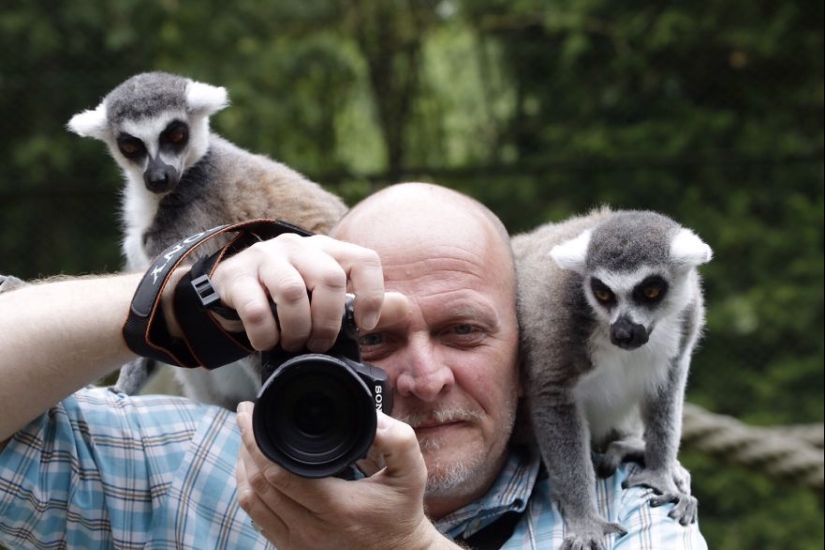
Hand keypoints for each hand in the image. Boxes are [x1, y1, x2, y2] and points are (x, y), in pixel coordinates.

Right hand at [164, 233, 404, 352]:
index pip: (364, 259)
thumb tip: (405, 307)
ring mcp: (265, 258)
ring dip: (297, 329)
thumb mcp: (326, 294)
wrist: (231, 287)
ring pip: (291, 291)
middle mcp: (298, 246)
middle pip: (328, 278)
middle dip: (329, 321)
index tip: (365, 325)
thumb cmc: (289, 295)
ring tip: (294, 345)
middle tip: (321, 344)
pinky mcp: (236, 276)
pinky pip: (255, 308)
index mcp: (328, 248)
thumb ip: (362, 301)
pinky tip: (267, 343)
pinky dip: (265, 335)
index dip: (372, 294)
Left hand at [235, 402, 456, 549]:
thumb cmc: (401, 511)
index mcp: (336, 506)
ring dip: (242, 466)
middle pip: (258, 483)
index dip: (257, 439)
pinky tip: (251, 469)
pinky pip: (256, 518)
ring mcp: (298, 543)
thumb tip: (374, 418)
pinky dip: (248, 489)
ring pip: (251, 501)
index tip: (251, 410)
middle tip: (244, 415)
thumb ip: (399, 441)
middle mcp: (310, 529)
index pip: (279, 472)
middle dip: (246, 444)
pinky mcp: (292, 549)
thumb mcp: (411, 473)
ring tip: (245, 437)